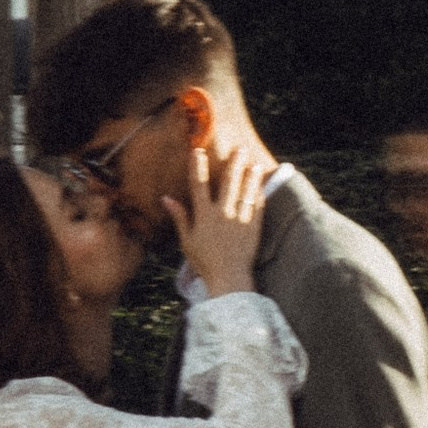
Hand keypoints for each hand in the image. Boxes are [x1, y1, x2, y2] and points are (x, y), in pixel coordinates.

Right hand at [164, 145, 269, 300]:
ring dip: (250, 176)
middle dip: (233, 164)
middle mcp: (223, 213)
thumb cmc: (204, 262)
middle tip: (239, 149)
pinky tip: (261, 186)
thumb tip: (166, 199)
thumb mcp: (187, 241)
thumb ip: (180, 217)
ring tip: (255, 164)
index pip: (199, 185)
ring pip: (246, 192)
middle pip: (228, 183)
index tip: (197, 151)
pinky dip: (259, 195)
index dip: (197, 167)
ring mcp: (240, 219)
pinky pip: (257, 207)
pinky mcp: (254, 227)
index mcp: (204, 216)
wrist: (228, 278)